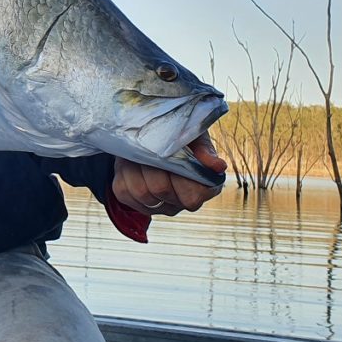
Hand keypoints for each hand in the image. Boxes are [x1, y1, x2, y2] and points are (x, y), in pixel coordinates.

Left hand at [112, 132, 226, 216]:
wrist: (152, 135)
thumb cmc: (179, 135)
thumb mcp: (193, 136)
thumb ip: (204, 151)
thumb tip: (218, 166)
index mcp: (204, 188)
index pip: (192, 197)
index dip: (178, 174)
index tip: (170, 151)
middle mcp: (183, 203)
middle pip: (161, 190)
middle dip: (152, 164)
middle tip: (149, 144)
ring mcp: (160, 207)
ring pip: (140, 192)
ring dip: (135, 166)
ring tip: (139, 150)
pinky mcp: (137, 204)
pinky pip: (124, 193)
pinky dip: (123, 173)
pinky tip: (130, 161)